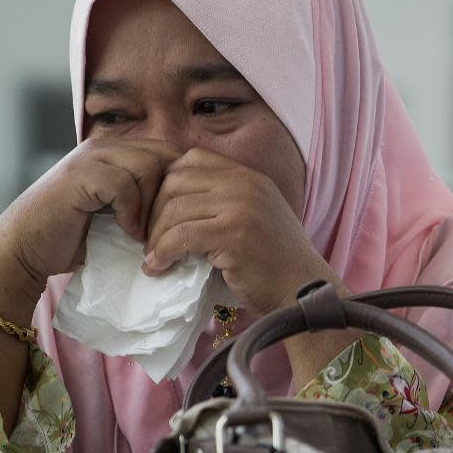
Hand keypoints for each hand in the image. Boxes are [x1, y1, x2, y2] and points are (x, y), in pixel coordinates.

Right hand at [0, 137, 182, 293]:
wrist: (24, 249)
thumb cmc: (72, 237)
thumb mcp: (117, 214)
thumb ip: (144, 202)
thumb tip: (187, 208)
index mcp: (117, 151)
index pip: (169, 152)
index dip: (182, 183)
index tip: (183, 216)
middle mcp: (104, 146)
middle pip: (165, 154)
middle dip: (171, 194)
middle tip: (165, 229)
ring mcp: (90, 157)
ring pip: (148, 166)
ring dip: (151, 205)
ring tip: (143, 233)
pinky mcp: (80, 175)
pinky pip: (125, 184)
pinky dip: (131, 213)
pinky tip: (127, 233)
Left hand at [142, 148, 341, 316]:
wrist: (303, 293)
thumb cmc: (273, 266)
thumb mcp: (249, 219)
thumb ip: (220, 205)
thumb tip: (167, 210)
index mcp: (247, 176)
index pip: (191, 159)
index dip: (165, 185)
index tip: (158, 216)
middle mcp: (244, 183)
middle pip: (175, 180)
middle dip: (154, 211)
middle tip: (149, 240)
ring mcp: (241, 205)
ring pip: (174, 209)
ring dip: (156, 237)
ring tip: (153, 259)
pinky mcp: (234, 233)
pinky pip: (181, 235)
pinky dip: (163, 252)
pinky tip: (158, 268)